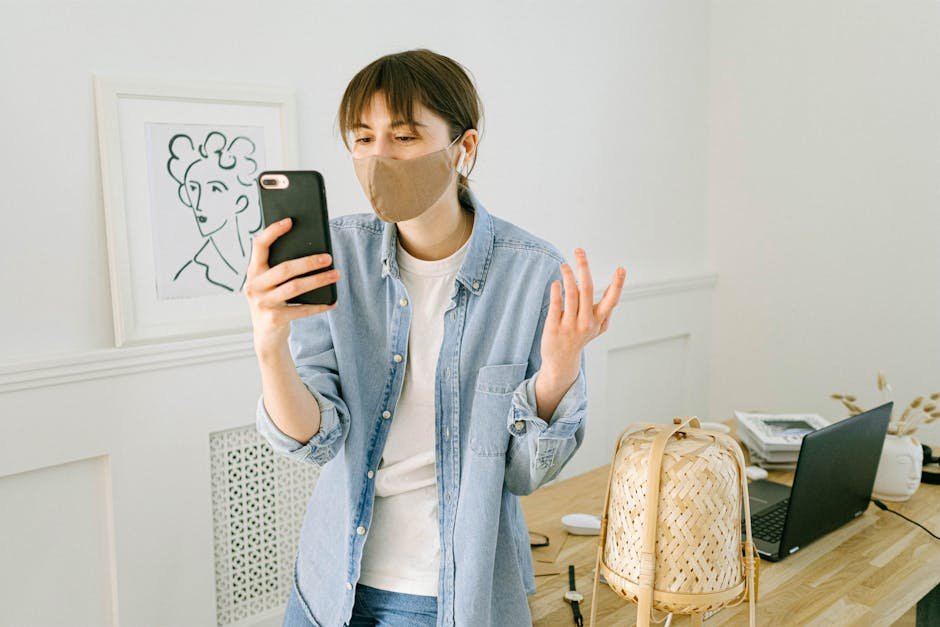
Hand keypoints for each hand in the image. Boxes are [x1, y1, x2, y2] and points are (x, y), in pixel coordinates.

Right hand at [244, 218, 338, 356]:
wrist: (266, 336)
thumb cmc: (274, 301)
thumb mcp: (271, 284)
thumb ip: (281, 268)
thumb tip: (313, 250)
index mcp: (253, 271)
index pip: (259, 245)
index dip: (273, 232)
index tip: (290, 221)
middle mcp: (254, 286)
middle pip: (284, 268)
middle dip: (309, 261)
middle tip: (329, 257)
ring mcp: (262, 303)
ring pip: (295, 287)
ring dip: (318, 280)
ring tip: (336, 274)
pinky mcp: (274, 319)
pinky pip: (302, 309)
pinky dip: (319, 305)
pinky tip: (333, 301)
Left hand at [539, 248, 625, 385]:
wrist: (561, 361)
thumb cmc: (580, 338)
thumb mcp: (597, 328)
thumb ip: (605, 311)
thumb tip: (616, 291)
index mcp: (598, 320)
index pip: (611, 300)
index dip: (617, 284)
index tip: (621, 269)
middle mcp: (586, 322)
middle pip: (587, 290)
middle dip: (584, 267)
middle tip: (579, 251)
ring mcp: (570, 325)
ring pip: (571, 294)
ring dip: (568, 275)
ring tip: (564, 265)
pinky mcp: (554, 327)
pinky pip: (556, 304)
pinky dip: (557, 290)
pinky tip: (556, 282)